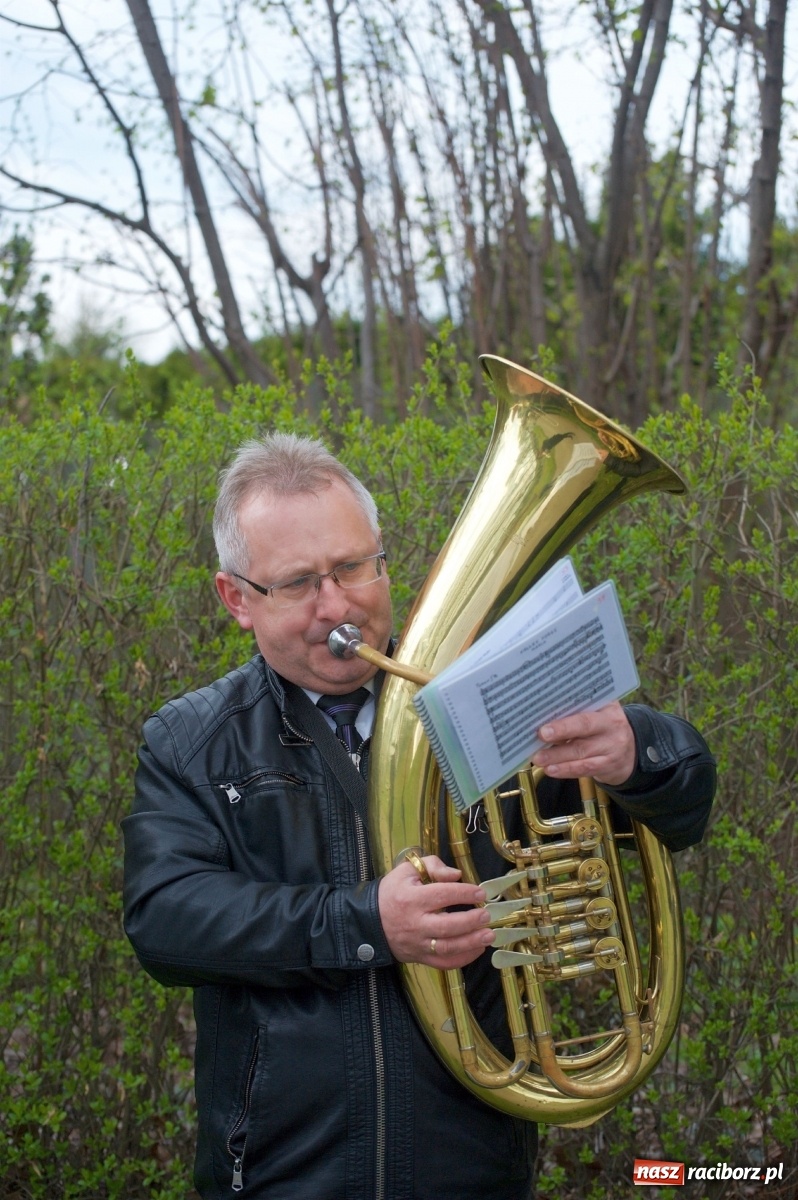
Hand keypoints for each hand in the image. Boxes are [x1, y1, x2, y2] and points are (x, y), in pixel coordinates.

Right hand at [378, 855, 493, 968]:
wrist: (370, 920)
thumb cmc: (392, 892)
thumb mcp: (407, 871)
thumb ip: (432, 866)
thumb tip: (456, 875)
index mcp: (411, 899)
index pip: (442, 895)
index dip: (463, 893)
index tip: (480, 893)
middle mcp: (415, 924)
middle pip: (447, 926)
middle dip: (470, 921)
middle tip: (487, 915)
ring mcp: (418, 944)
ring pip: (447, 948)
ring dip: (471, 942)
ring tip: (489, 935)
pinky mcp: (419, 958)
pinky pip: (443, 963)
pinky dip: (463, 959)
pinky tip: (477, 950)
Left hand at [531, 702, 635, 785]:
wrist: (631, 750)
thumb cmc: (604, 726)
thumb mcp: (598, 712)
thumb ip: (577, 711)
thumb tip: (543, 719)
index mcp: (608, 708)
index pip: (585, 711)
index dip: (565, 721)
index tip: (544, 726)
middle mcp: (612, 726)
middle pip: (584, 729)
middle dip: (560, 732)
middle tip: (540, 736)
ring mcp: (612, 748)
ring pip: (582, 752)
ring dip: (557, 756)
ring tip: (539, 758)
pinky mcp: (609, 766)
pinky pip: (585, 769)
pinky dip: (566, 770)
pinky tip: (551, 770)